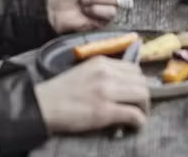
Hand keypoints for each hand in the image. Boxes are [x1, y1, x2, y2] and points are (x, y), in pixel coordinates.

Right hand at [34, 56, 148, 133]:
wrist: (43, 105)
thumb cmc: (61, 92)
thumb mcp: (85, 72)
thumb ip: (104, 73)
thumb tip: (123, 84)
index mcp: (101, 62)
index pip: (133, 67)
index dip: (138, 82)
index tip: (136, 93)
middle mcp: (106, 73)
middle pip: (141, 80)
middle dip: (144, 95)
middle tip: (139, 107)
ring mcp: (106, 91)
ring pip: (142, 95)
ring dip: (144, 108)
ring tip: (138, 117)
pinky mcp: (104, 111)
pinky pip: (133, 114)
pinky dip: (139, 121)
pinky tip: (134, 126)